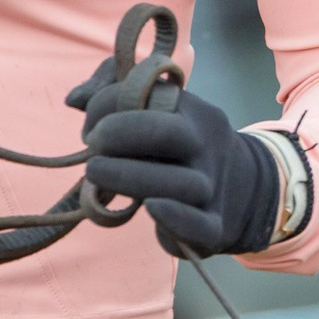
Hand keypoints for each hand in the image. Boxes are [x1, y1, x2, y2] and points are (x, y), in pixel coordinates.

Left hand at [64, 70, 281, 256]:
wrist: (244, 187)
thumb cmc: (179, 146)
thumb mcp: (157, 111)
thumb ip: (112, 91)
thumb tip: (74, 99)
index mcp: (192, 112)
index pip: (149, 96)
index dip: (107, 104)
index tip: (89, 125)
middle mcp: (206, 146)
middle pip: (168, 134)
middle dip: (121, 135)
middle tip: (92, 148)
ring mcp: (211, 187)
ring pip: (180, 184)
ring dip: (130, 178)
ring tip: (96, 177)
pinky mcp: (213, 227)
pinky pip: (198, 225)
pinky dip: (175, 219)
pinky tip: (150, 208)